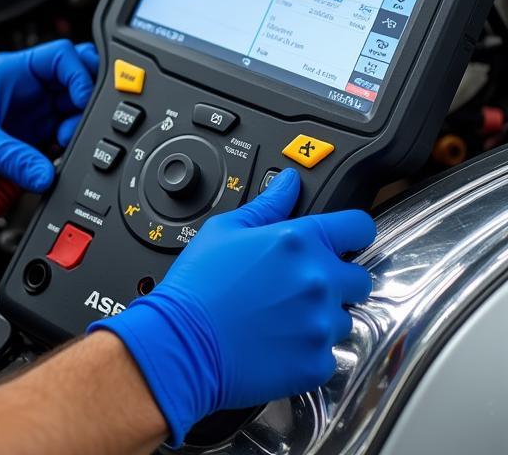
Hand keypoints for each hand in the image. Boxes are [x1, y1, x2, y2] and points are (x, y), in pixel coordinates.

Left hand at [0, 40, 98, 190]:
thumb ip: (11, 158)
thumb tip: (45, 175)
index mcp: (14, 70)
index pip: (63, 57)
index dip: (80, 76)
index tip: (83, 104)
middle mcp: (26, 88)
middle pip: (74, 83)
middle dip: (85, 104)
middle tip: (81, 126)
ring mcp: (30, 111)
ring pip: (70, 112)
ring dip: (74, 129)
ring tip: (61, 146)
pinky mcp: (28, 136)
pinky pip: (57, 138)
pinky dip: (62, 149)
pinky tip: (52, 160)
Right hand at [89, 168, 375, 445]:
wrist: (183, 342)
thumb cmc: (198, 285)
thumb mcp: (225, 229)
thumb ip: (268, 204)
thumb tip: (288, 181)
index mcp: (298, 241)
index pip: (358, 227)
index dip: (353, 231)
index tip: (346, 239)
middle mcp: (318, 280)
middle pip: (359, 278)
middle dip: (337, 279)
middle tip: (301, 286)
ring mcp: (321, 324)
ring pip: (345, 318)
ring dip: (323, 317)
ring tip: (283, 317)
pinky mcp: (318, 362)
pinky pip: (330, 355)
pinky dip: (310, 350)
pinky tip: (279, 342)